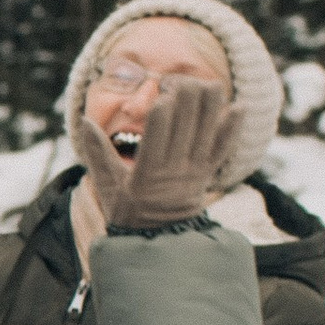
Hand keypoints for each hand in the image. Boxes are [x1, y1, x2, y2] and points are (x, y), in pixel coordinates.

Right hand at [71, 69, 231, 232]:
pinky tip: (239, 106)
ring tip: (201, 85)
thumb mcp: (107, 186)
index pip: (160, 127)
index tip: (159, 90)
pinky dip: (233, 126)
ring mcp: (195, 170)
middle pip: (187, 117)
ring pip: (209, 126)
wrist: (158, 240)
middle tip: (174, 84)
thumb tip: (85, 122)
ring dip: (209, 101)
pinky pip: (225, 147)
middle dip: (184, 91)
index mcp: (147, 171)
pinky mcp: (208, 173)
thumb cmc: (127, 211)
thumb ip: (97, 154)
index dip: (164, 101)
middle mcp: (175, 169)